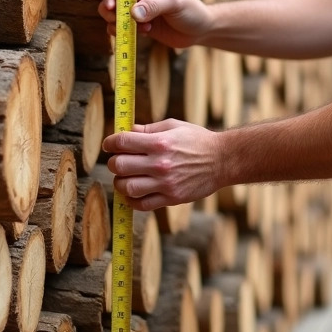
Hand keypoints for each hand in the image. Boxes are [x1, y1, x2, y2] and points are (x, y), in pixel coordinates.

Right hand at [98, 0, 212, 49]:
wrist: (200, 30)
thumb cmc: (191, 10)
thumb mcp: (175, 4)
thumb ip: (154, 6)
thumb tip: (133, 12)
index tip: (112, 4)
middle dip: (112, 8)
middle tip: (117, 19)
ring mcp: (137, 5)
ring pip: (113, 11)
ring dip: (117, 21)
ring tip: (137, 28)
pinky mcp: (137, 21)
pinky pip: (120, 25)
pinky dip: (124, 30)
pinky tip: (144, 32)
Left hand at [103, 119, 223, 210]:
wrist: (222, 160)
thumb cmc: (198, 140)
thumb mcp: (173, 126)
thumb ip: (148, 129)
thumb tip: (127, 130)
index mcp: (159, 142)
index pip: (122, 142)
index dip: (110, 142)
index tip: (109, 145)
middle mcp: (159, 163)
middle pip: (119, 165)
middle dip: (114, 162)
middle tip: (118, 161)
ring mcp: (165, 183)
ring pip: (127, 187)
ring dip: (120, 182)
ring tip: (125, 178)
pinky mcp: (171, 198)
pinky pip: (142, 204)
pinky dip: (132, 200)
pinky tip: (134, 192)